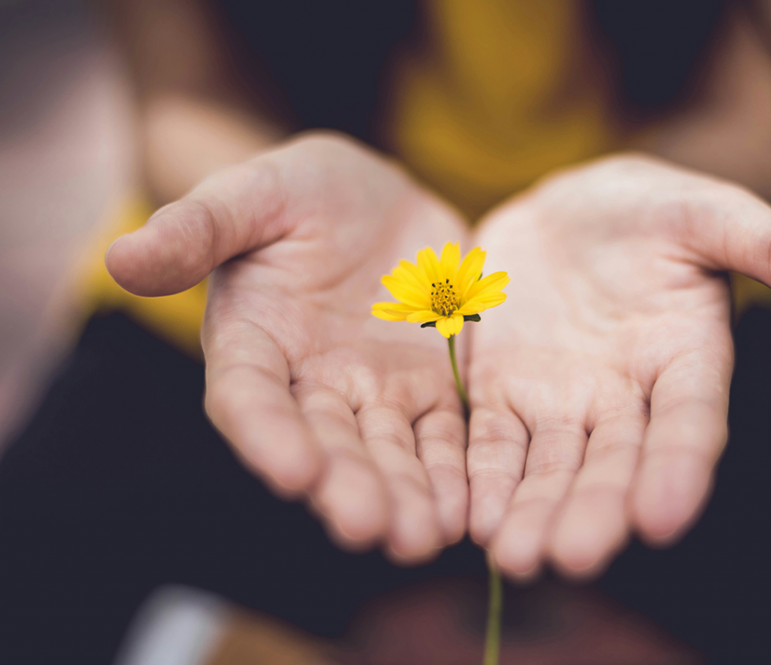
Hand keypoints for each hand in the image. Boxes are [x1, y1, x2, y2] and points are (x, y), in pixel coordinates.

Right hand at [106, 133, 470, 562]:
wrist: (375, 199)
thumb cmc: (299, 191)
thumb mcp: (252, 193)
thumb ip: (197, 227)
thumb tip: (121, 257)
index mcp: (254, 342)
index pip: (251, 398)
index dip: (268, 435)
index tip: (293, 472)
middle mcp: (310, 384)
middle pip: (326, 443)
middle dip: (347, 486)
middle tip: (370, 528)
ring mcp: (374, 391)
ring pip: (389, 452)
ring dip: (405, 496)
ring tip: (424, 537)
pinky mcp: (430, 388)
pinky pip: (444, 435)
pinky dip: (454, 472)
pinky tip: (469, 510)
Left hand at [466, 154, 770, 578]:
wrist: (564, 211)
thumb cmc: (647, 210)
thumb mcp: (707, 214)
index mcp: (686, 359)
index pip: (690, 422)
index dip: (679, 467)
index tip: (663, 517)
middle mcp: (626, 397)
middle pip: (613, 462)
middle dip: (595, 509)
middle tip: (573, 556)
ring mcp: (561, 402)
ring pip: (550, 467)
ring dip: (533, 511)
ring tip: (515, 557)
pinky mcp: (502, 394)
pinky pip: (490, 443)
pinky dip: (482, 478)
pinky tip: (468, 518)